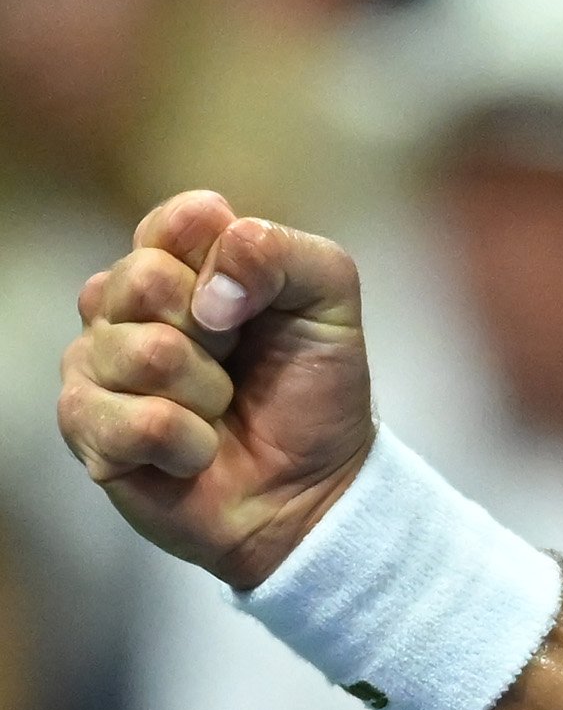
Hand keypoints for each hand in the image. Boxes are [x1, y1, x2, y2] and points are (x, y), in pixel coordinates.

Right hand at [59, 190, 372, 589]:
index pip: (179, 219)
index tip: (257, 306)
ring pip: (142, 353)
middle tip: (238, 364)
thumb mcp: (329, 300)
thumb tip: (208, 290)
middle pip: (144, 279)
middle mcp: (124, 302)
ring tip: (219, 412)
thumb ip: (281, 252)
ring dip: (207, 393)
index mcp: (179, 259)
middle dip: (217, 334)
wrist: (312, 490)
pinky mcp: (85, 427)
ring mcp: (96, 362)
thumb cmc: (312, 391)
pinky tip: (195, 453)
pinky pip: (134, 420)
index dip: (227, 262)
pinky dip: (187, 444)